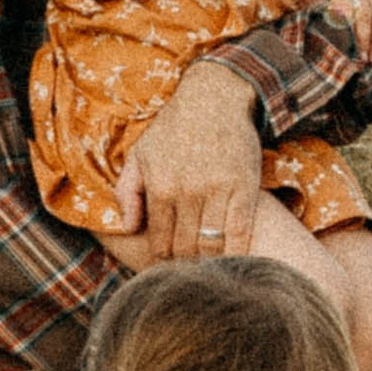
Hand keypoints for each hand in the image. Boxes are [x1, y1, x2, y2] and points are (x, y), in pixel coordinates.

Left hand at [113, 59, 264, 260]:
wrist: (214, 98)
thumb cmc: (173, 129)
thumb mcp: (140, 154)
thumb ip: (127, 191)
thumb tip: (128, 228)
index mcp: (160, 187)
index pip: (161, 243)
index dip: (164, 261)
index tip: (170, 266)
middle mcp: (187, 192)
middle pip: (186, 249)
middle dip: (187, 265)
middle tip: (191, 272)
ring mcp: (218, 191)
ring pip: (212, 246)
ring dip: (210, 262)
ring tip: (210, 267)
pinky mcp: (244, 188)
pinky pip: (240, 233)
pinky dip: (237, 253)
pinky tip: (234, 261)